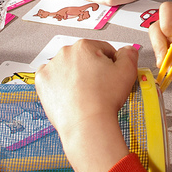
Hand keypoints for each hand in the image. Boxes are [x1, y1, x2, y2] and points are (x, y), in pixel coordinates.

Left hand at [35, 40, 135, 171]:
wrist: (86, 124)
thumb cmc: (103, 100)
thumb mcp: (127, 72)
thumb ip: (129, 55)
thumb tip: (127, 50)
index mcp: (84, 46)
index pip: (101, 49)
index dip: (110, 63)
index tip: (110, 74)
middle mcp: (65, 53)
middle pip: (83, 58)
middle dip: (91, 69)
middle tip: (99, 86)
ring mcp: (51, 68)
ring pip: (67, 68)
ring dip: (74, 76)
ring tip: (84, 93)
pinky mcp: (42, 83)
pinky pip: (52, 79)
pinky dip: (59, 85)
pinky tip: (70, 94)